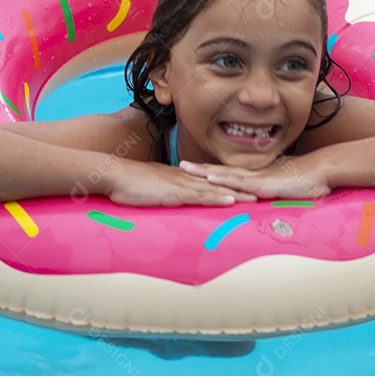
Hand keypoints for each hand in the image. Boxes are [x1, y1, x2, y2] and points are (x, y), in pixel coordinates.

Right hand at [104, 160, 255, 207]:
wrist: (114, 174)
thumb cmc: (127, 182)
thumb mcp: (149, 186)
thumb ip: (161, 190)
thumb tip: (168, 196)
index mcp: (179, 176)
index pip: (208, 180)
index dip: (226, 183)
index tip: (243, 187)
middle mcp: (184, 178)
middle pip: (217, 182)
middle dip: (239, 187)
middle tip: (260, 191)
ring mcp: (181, 184)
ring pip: (214, 189)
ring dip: (235, 193)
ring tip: (255, 198)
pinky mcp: (174, 193)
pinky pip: (200, 196)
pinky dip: (216, 198)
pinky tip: (230, 201)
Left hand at [178, 156, 331, 199]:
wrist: (323, 171)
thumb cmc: (307, 180)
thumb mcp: (285, 188)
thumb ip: (274, 192)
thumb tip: (267, 198)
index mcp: (257, 175)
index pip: (229, 173)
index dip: (211, 170)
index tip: (195, 168)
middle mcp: (253, 174)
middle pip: (221, 170)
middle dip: (200, 169)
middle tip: (180, 165)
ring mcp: (257, 178)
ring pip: (225, 174)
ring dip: (204, 172)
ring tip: (186, 169)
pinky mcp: (264, 185)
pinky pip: (240, 183)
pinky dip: (224, 180)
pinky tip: (210, 178)